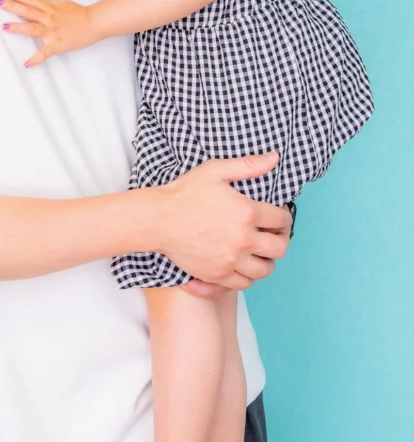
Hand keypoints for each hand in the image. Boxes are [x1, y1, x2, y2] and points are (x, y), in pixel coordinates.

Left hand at [0, 0, 99, 66]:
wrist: (94, 23)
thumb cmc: (79, 14)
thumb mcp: (62, 4)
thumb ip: (48, 4)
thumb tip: (35, 3)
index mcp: (50, 8)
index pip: (31, 0)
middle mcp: (49, 18)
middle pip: (28, 11)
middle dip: (13, 6)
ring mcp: (52, 31)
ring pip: (33, 28)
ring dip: (18, 27)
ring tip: (5, 26)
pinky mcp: (57, 44)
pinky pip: (45, 53)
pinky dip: (36, 59)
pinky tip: (27, 64)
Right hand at [149, 152, 290, 291]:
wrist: (158, 219)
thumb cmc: (184, 193)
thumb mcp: (215, 170)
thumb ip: (248, 165)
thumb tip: (274, 158)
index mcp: (247, 212)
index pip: (281, 219)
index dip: (284, 216)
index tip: (278, 215)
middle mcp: (243, 239)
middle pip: (279, 248)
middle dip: (280, 240)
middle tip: (272, 234)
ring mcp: (231, 260)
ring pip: (264, 270)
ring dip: (266, 260)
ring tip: (259, 251)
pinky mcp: (217, 275)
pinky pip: (244, 284)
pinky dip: (248, 276)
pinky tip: (242, 265)